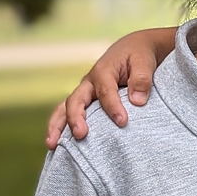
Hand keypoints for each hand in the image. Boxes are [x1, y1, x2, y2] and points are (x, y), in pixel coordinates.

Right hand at [44, 27, 171, 148]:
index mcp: (103, 71)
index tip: (122, 122)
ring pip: (65, 108)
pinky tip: (58, 146)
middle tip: (81, 135)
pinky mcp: (85, 101)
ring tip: (52, 145)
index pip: (105, 92)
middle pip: (76, 100)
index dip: (113, 108)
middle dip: (76, 118)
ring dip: (57, 126)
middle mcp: (89, 82)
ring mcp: (84, 92)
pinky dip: (61, 128)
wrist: (133, 49)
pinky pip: (69, 114)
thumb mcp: (144, 62)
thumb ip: (142, 80)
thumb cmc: (139, 56)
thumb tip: (137, 102)